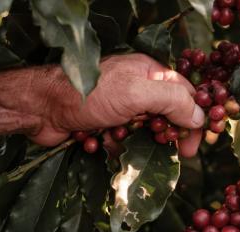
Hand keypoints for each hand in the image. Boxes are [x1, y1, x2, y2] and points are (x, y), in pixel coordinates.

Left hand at [32, 54, 204, 156]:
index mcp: (149, 73)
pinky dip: (111, 147)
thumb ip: (171, 100)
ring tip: (114, 139)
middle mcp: (137, 88)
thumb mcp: (135, 92)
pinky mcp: (103, 125)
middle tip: (160, 151)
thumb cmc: (87, 94)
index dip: (192, 121)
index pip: (184, 95)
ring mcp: (119, 107)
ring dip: (132, 144)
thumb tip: (199, 116)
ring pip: (142, 134)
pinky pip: (120, 143)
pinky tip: (95, 141)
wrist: (40, 108)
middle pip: (165, 117)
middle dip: (160, 136)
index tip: (192, 147)